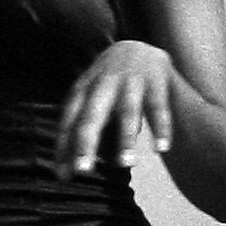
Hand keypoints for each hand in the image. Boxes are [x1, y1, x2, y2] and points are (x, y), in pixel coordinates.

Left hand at [56, 40, 174, 178]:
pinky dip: (161, 127)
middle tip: (83, 170)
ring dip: (125, 138)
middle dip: (86, 143)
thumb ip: (81, 134)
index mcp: (81, 91)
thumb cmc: (107, 88)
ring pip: (126, 112)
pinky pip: (158, 107)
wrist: (137, 49)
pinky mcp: (156, 80)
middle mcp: (103, 84)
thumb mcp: (91, 103)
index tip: (63, 176)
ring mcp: (130, 81)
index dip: (64, 148)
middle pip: (91, 116)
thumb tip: (63, 173)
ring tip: (126, 164)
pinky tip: (162, 149)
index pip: (69, 122)